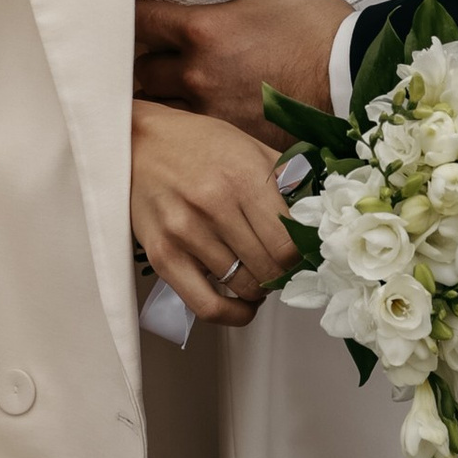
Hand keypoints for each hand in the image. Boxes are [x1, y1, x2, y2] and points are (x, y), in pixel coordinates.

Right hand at [129, 100, 299, 329]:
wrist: (140, 142)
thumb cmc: (200, 144)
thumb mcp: (251, 148)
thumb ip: (288, 181)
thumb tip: (317, 219)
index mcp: (243, 176)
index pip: (290, 242)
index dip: (302, 255)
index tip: (302, 253)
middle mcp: (214, 206)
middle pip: (270, 267)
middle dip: (283, 273)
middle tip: (282, 265)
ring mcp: (186, 234)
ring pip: (244, 287)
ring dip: (261, 289)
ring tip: (261, 275)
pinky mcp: (163, 256)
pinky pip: (207, 305)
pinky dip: (233, 315)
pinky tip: (244, 305)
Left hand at [134, 0, 345, 135]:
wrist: (354, 83)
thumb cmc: (316, 27)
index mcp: (203, 32)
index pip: (140, 22)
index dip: (132, 14)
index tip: (139, 11)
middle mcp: (198, 76)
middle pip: (141, 69)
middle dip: (144, 56)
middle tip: (157, 47)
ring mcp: (211, 113)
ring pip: (159, 105)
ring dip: (160, 92)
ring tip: (173, 80)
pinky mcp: (227, 139)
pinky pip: (187, 133)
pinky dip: (183, 121)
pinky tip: (199, 108)